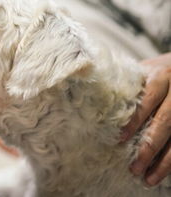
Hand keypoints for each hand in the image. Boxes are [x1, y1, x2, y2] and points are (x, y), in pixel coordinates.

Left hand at [120, 52, 170, 185]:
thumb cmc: (152, 73)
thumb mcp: (140, 71)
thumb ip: (124, 84)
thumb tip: (87, 93)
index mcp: (160, 76)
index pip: (147, 100)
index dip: (135, 120)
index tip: (120, 138)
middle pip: (165, 123)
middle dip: (149, 147)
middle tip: (134, 167)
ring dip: (163, 161)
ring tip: (148, 178)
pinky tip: (160, 174)